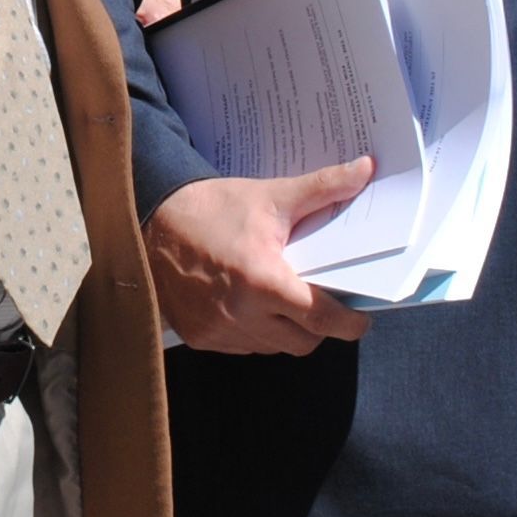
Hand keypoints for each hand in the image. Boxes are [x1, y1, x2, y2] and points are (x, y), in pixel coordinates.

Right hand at [144, 159, 377, 355]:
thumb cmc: (214, 208)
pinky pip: (245, 346)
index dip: (349, 323)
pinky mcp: (201, 338)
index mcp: (263, 281)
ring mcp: (219, 330)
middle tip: (323, 303)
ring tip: (286, 300)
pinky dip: (257, 332)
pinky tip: (253, 305)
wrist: (150, 221)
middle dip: (320, 327)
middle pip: (304, 341)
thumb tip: (365, 169)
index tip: (360, 317)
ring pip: (274, 346)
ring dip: (287, 330)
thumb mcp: (270, 196)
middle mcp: (242, 314)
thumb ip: (323, 187)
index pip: (322, 319)